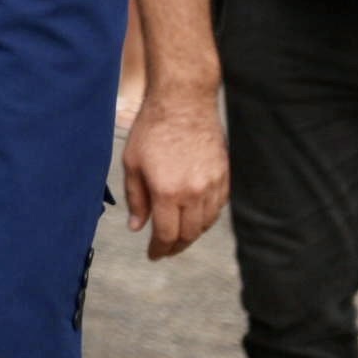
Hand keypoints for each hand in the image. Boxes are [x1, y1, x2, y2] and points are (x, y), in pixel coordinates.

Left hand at [124, 90, 228, 259]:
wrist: (183, 103)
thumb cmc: (151, 129)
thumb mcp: (132, 164)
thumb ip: (136, 199)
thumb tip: (138, 227)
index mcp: (168, 191)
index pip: (167, 234)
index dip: (159, 249)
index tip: (153, 255)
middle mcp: (195, 192)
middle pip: (189, 233)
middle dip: (176, 246)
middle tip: (165, 249)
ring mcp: (214, 185)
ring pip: (206, 223)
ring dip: (192, 233)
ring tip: (178, 235)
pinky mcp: (226, 176)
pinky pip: (219, 207)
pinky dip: (206, 217)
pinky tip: (195, 216)